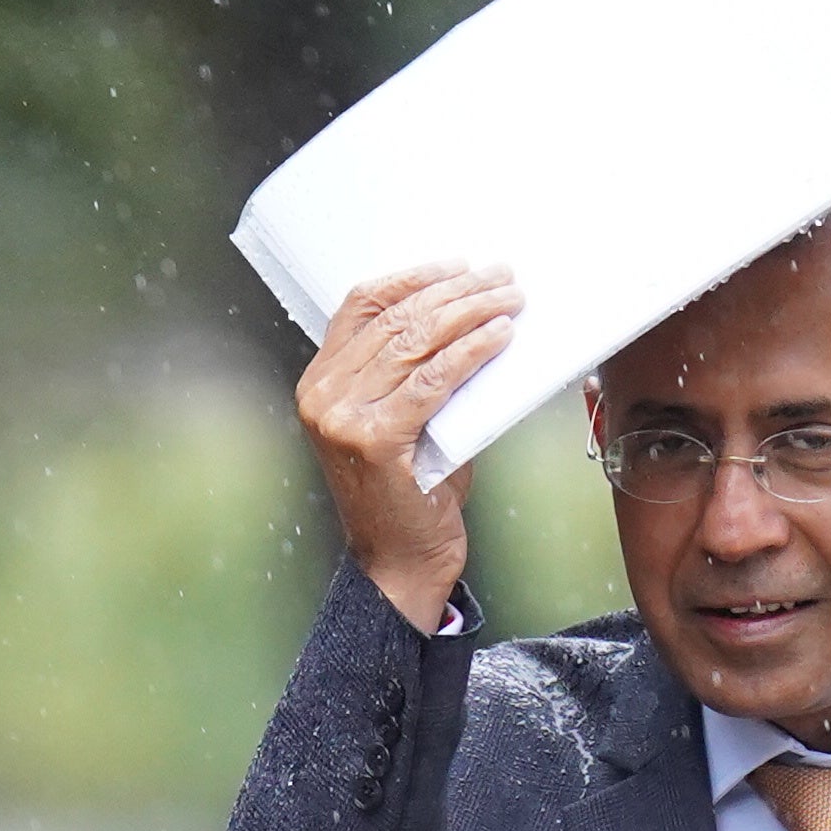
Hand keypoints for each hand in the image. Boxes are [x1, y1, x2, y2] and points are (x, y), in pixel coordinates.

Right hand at [299, 264, 517, 635]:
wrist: (399, 564)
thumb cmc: (409, 495)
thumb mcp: (403, 421)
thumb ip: (416, 373)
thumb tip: (470, 319)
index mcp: (320, 383)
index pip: (361, 306)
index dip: (412, 278)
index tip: (459, 266)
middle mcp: (322, 396)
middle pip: (395, 318)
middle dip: (456, 290)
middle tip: (501, 278)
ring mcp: (344, 418)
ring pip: (416, 341)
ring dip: (471, 312)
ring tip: (510, 300)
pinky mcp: (376, 440)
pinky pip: (433, 379)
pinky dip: (471, 352)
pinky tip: (500, 337)